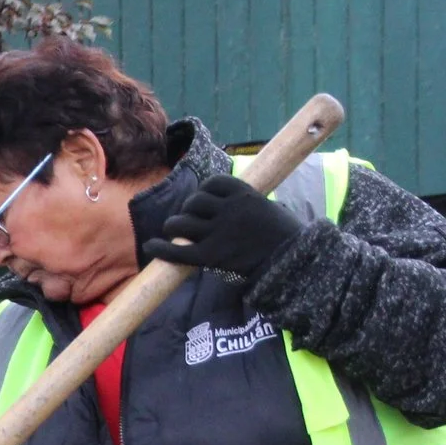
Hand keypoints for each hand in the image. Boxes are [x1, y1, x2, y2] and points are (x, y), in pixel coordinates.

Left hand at [142, 174, 306, 278]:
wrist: (294, 261)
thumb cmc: (285, 236)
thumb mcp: (268, 207)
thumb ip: (246, 203)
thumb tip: (227, 203)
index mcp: (244, 193)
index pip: (213, 183)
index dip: (204, 191)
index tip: (204, 200)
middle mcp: (228, 209)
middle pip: (194, 201)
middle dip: (188, 209)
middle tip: (190, 221)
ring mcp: (218, 232)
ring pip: (181, 222)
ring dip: (174, 225)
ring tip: (175, 232)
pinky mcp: (211, 255)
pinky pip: (177, 249)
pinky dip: (160, 249)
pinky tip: (151, 247)